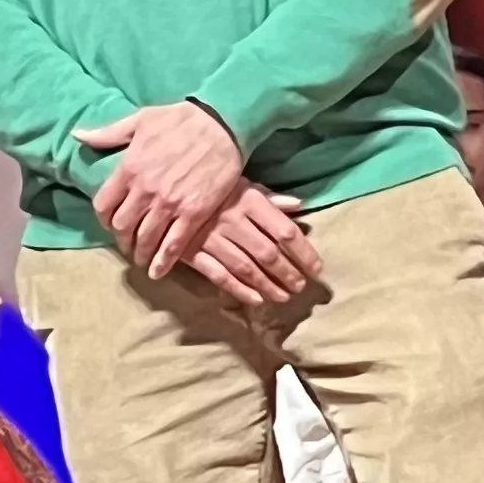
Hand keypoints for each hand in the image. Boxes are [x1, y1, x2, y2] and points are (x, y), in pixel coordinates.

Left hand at [77, 99, 248, 280]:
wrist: (223, 123)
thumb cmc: (181, 118)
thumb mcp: (140, 119)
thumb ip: (108, 134)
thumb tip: (79, 135)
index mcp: (129, 168)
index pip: (103, 205)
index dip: (103, 220)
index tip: (110, 224)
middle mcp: (145, 190)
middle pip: (122, 227)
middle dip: (122, 240)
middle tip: (127, 245)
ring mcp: (169, 204)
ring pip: (145, 239)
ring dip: (140, 254)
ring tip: (142, 258)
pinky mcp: (194, 213)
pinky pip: (174, 245)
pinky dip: (163, 262)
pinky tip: (158, 271)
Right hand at [185, 182, 320, 307]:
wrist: (166, 189)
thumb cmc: (209, 185)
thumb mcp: (240, 183)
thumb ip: (269, 197)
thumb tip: (299, 204)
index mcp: (249, 201)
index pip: (285, 231)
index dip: (304, 253)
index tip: (317, 268)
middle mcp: (233, 220)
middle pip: (268, 253)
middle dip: (288, 273)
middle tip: (301, 287)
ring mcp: (211, 238)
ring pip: (246, 267)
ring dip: (267, 285)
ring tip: (283, 297)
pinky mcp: (192, 252)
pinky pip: (219, 275)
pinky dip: (238, 289)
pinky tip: (255, 300)